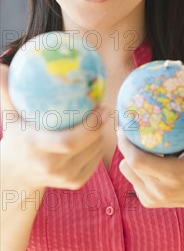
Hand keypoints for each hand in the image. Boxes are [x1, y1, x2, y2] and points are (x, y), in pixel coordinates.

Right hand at [0, 63, 107, 190]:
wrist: (17, 173)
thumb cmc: (16, 137)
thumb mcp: (9, 117)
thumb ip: (5, 93)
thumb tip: (0, 67)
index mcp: (36, 148)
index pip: (69, 141)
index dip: (89, 126)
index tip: (99, 107)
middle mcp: (51, 167)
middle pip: (87, 145)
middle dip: (99, 126)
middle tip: (105, 109)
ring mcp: (64, 178)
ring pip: (95, 152)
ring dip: (100, 134)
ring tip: (99, 120)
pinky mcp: (75, 184)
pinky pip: (96, 161)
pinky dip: (98, 147)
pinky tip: (95, 136)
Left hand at [117, 128, 183, 209]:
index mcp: (172, 176)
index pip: (138, 161)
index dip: (126, 145)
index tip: (125, 128)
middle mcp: (159, 190)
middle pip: (128, 165)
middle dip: (125, 146)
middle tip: (128, 131)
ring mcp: (152, 198)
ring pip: (127, 171)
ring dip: (128, 157)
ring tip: (138, 145)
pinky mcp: (147, 202)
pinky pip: (132, 179)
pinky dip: (135, 169)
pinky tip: (147, 162)